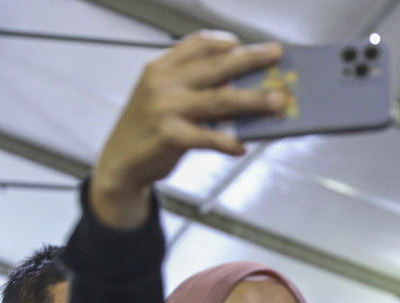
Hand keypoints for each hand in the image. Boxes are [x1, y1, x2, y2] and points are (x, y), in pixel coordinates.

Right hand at [89, 32, 283, 228]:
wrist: (120, 163)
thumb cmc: (149, 129)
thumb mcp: (164, 99)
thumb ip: (194, 89)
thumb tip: (241, 89)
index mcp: (161, 68)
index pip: (196, 44)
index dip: (225, 42)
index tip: (246, 44)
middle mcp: (163, 83)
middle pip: (216, 67)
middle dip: (250, 60)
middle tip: (276, 56)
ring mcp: (166, 108)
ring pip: (220, 100)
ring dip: (254, 101)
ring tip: (278, 102)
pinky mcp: (170, 136)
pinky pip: (209, 137)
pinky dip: (229, 143)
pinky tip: (242, 147)